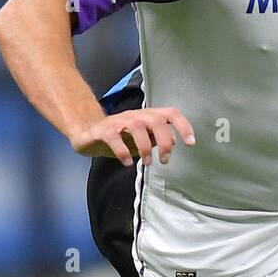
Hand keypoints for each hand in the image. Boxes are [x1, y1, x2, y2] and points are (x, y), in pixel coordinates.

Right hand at [71, 107, 194, 165]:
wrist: (87, 133)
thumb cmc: (118, 136)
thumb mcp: (141, 139)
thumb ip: (157, 138)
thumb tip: (174, 140)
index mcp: (147, 117)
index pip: (170, 114)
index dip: (183, 125)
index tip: (190, 143)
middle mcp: (135, 116)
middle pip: (155, 121)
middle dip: (164, 141)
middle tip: (164, 160)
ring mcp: (118, 122)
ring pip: (136, 127)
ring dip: (145, 147)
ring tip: (147, 163)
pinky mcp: (103, 131)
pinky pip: (114, 138)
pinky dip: (123, 152)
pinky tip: (127, 162)